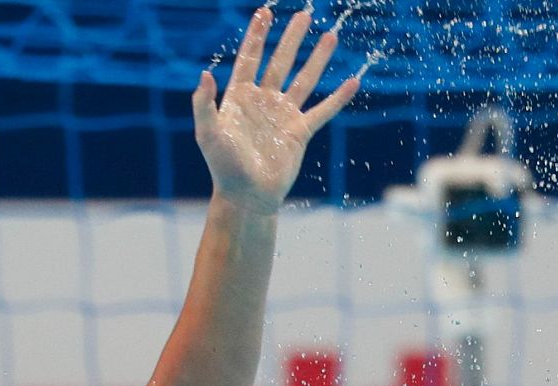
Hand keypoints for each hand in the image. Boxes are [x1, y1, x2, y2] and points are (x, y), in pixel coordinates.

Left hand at [193, 8, 359, 212]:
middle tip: (304, 14)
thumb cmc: (223, 167)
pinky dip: (338, 98)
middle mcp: (263, 102)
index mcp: (239, 99)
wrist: (247, 195)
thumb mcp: (208, 134)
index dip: (257, 36)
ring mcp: (283, 116)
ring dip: (318, 59)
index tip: (264, 12)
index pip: (249, 59)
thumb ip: (203, 105)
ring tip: (330, 36)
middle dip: (291, 38)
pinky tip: (354, 81)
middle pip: (280, 62)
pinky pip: (323, 111)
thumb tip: (204, 74)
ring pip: (304, 80)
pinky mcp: (300, 132)